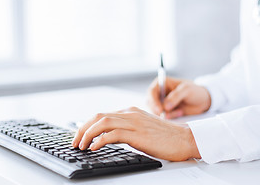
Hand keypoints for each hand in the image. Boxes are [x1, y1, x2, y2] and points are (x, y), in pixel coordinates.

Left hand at [72, 107, 200, 160]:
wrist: (184, 139)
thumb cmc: (166, 137)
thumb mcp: (144, 128)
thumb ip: (129, 128)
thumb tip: (110, 137)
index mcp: (132, 111)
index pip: (103, 115)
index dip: (88, 125)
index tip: (80, 136)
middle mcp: (131, 114)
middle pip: (99, 116)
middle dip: (82, 128)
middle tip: (75, 142)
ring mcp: (135, 122)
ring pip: (103, 123)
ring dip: (87, 134)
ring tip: (81, 146)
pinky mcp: (138, 134)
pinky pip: (113, 134)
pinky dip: (100, 140)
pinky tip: (94, 148)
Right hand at [147, 77, 210, 118]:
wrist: (202, 101)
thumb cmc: (195, 91)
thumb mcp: (187, 90)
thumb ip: (176, 96)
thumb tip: (165, 106)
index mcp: (162, 83)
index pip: (151, 92)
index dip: (153, 101)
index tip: (159, 110)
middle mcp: (160, 93)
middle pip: (150, 103)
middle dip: (158, 110)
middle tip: (168, 114)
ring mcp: (162, 103)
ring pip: (155, 111)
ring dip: (166, 114)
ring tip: (180, 111)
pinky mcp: (166, 111)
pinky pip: (163, 117)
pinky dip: (171, 117)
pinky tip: (180, 112)